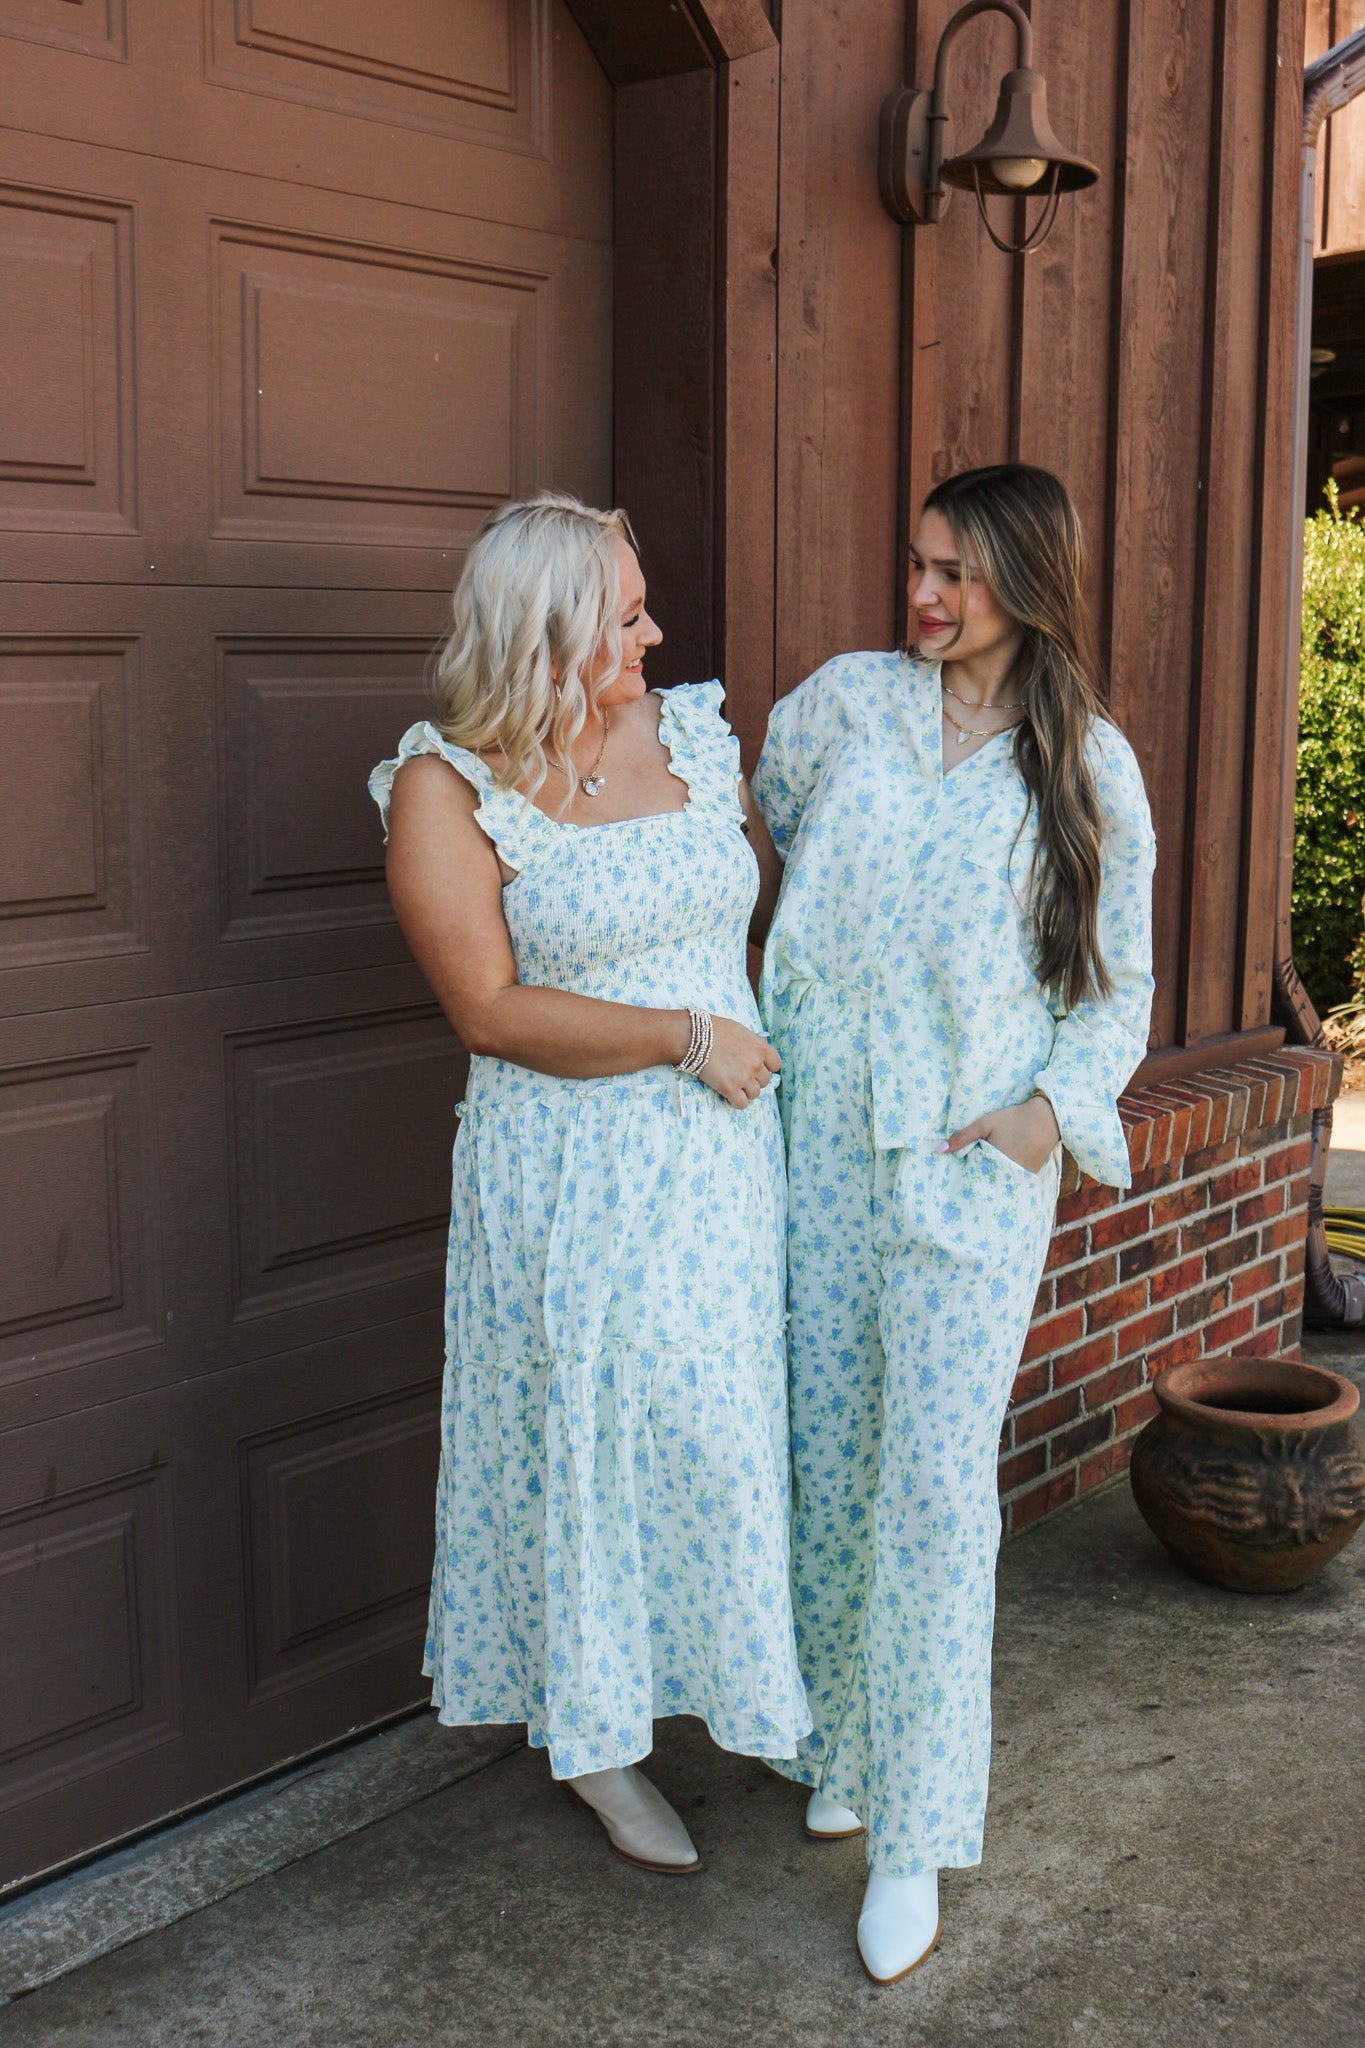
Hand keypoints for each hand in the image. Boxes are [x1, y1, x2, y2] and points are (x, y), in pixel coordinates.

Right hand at [699, 1016, 781, 1108]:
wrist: (697, 1037)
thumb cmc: (716, 1030)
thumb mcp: (741, 1031)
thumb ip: (753, 1043)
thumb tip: (758, 1049)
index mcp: (761, 1048)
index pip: (776, 1065)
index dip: (767, 1067)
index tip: (758, 1068)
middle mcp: (756, 1064)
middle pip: (765, 1081)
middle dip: (754, 1079)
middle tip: (741, 1075)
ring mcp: (744, 1077)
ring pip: (755, 1094)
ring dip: (746, 1091)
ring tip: (734, 1084)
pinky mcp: (730, 1088)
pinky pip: (742, 1103)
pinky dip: (737, 1101)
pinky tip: (730, 1094)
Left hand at [940, 1094, 1059, 1173]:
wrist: (1046, 1117)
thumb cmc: (1012, 1119)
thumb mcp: (984, 1124)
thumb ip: (962, 1137)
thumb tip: (938, 1150)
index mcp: (995, 1163)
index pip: (975, 1179)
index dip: (967, 1179)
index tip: (958, 1182)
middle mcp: (1009, 1174)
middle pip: (988, 1183)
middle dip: (978, 1182)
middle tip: (967, 1184)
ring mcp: (1022, 1176)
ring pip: (1001, 1183)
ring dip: (992, 1181)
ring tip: (982, 1179)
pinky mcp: (1031, 1174)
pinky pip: (1014, 1180)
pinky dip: (1006, 1178)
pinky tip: (999, 1174)